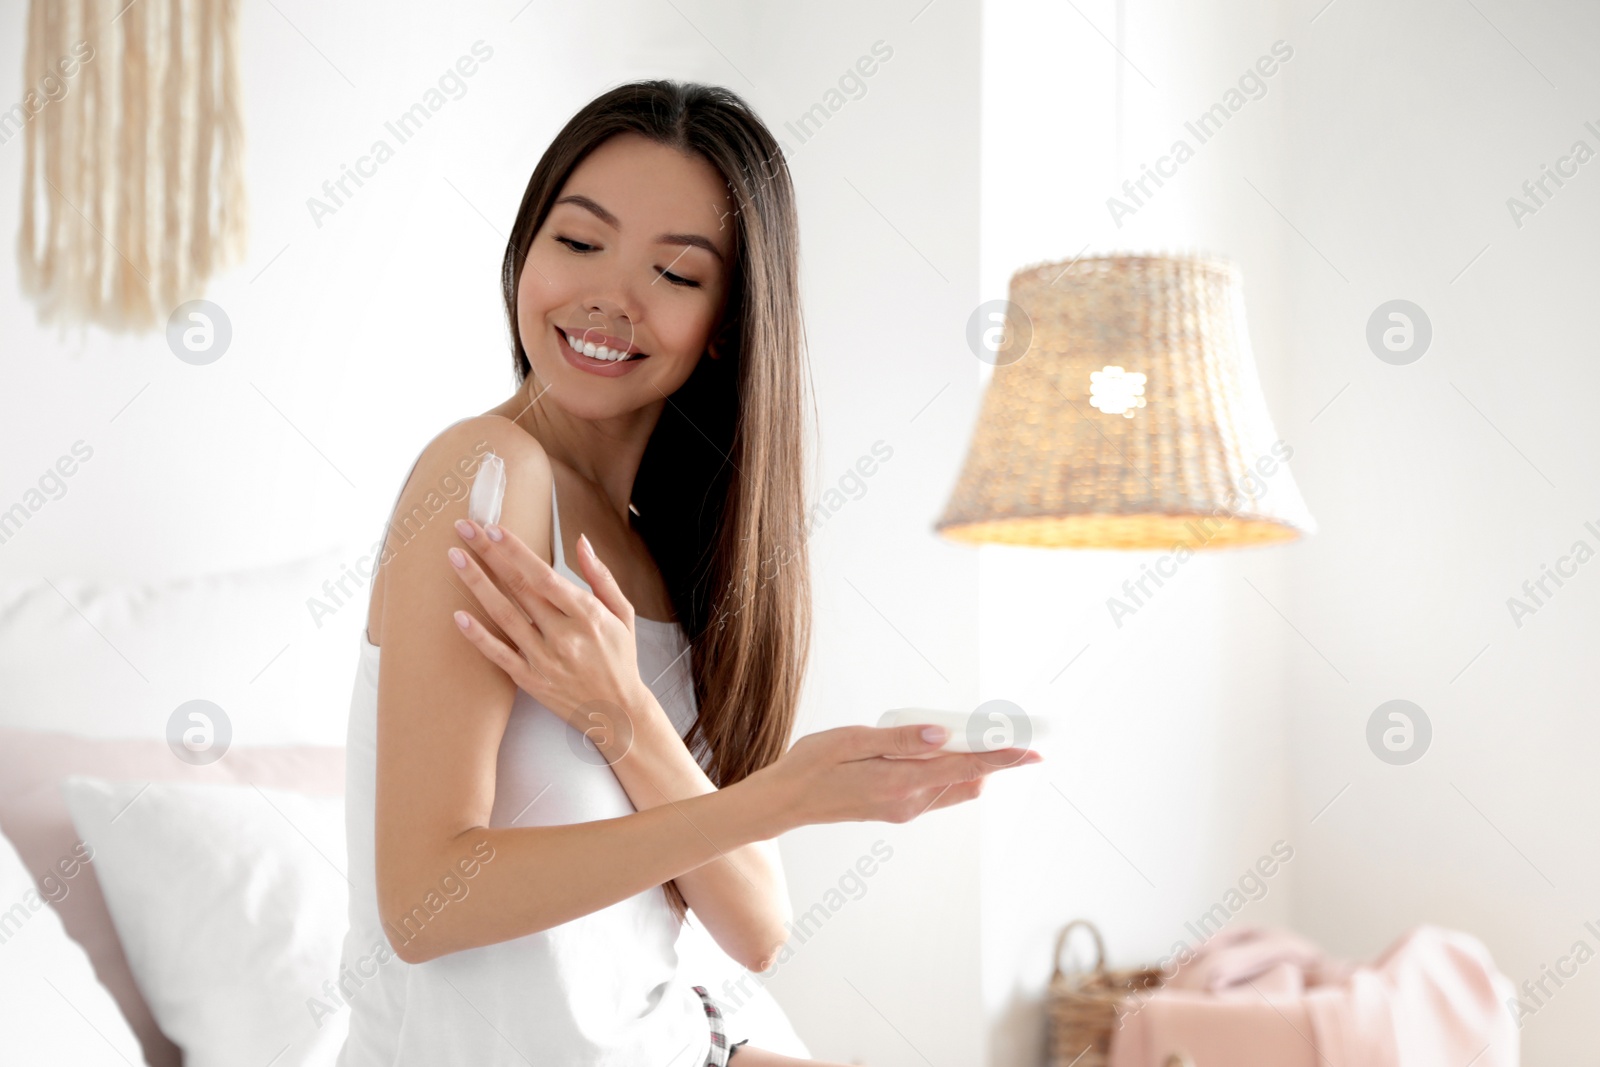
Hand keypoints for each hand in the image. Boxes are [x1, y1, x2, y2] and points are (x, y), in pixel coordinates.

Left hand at [447, 518, 651, 731]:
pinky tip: (458, 615)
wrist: (617, 711)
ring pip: (503, 615)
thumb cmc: (620, 659)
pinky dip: (477, 635)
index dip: (517, 550)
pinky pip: (498, 653)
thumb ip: (601, 576)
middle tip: (465, 529)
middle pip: (518, 587)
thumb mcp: (623, 614)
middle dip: (489, 554)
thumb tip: (581, 542)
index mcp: (587, 615)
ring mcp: (544, 659)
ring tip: (455, 558)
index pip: (544, 575)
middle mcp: (564, 635)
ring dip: (476, 584)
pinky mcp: (530, 679)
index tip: (495, 529)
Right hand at [748, 723, 1042, 828]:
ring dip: (971, 762)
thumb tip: (941, 734)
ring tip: (979, 732)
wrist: (786, 801)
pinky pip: (936, 789)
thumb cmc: (813, 764)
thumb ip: (899, 739)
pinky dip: (950, 769)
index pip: (965, 766)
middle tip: (1011, 731)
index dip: (1003, 758)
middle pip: (968, 778)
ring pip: (955, 785)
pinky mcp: (897, 810)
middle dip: (994, 756)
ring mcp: (904, 809)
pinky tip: (942, 748)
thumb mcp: (852, 740)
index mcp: (899, 782)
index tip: (1033, 751)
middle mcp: (908, 802)